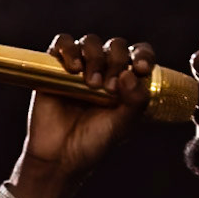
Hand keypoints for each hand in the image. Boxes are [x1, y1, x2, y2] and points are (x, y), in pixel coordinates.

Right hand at [20, 34, 156, 184]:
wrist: (58, 156)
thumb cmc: (93, 142)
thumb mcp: (122, 126)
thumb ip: (135, 102)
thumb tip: (130, 73)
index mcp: (126, 82)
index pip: (140, 54)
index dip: (143, 55)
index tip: (141, 68)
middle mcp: (105, 70)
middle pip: (116, 46)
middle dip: (117, 61)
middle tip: (110, 87)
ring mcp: (80, 67)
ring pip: (91, 41)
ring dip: (95, 56)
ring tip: (91, 83)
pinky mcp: (55, 67)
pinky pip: (62, 43)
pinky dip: (69, 49)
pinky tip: (73, 68)